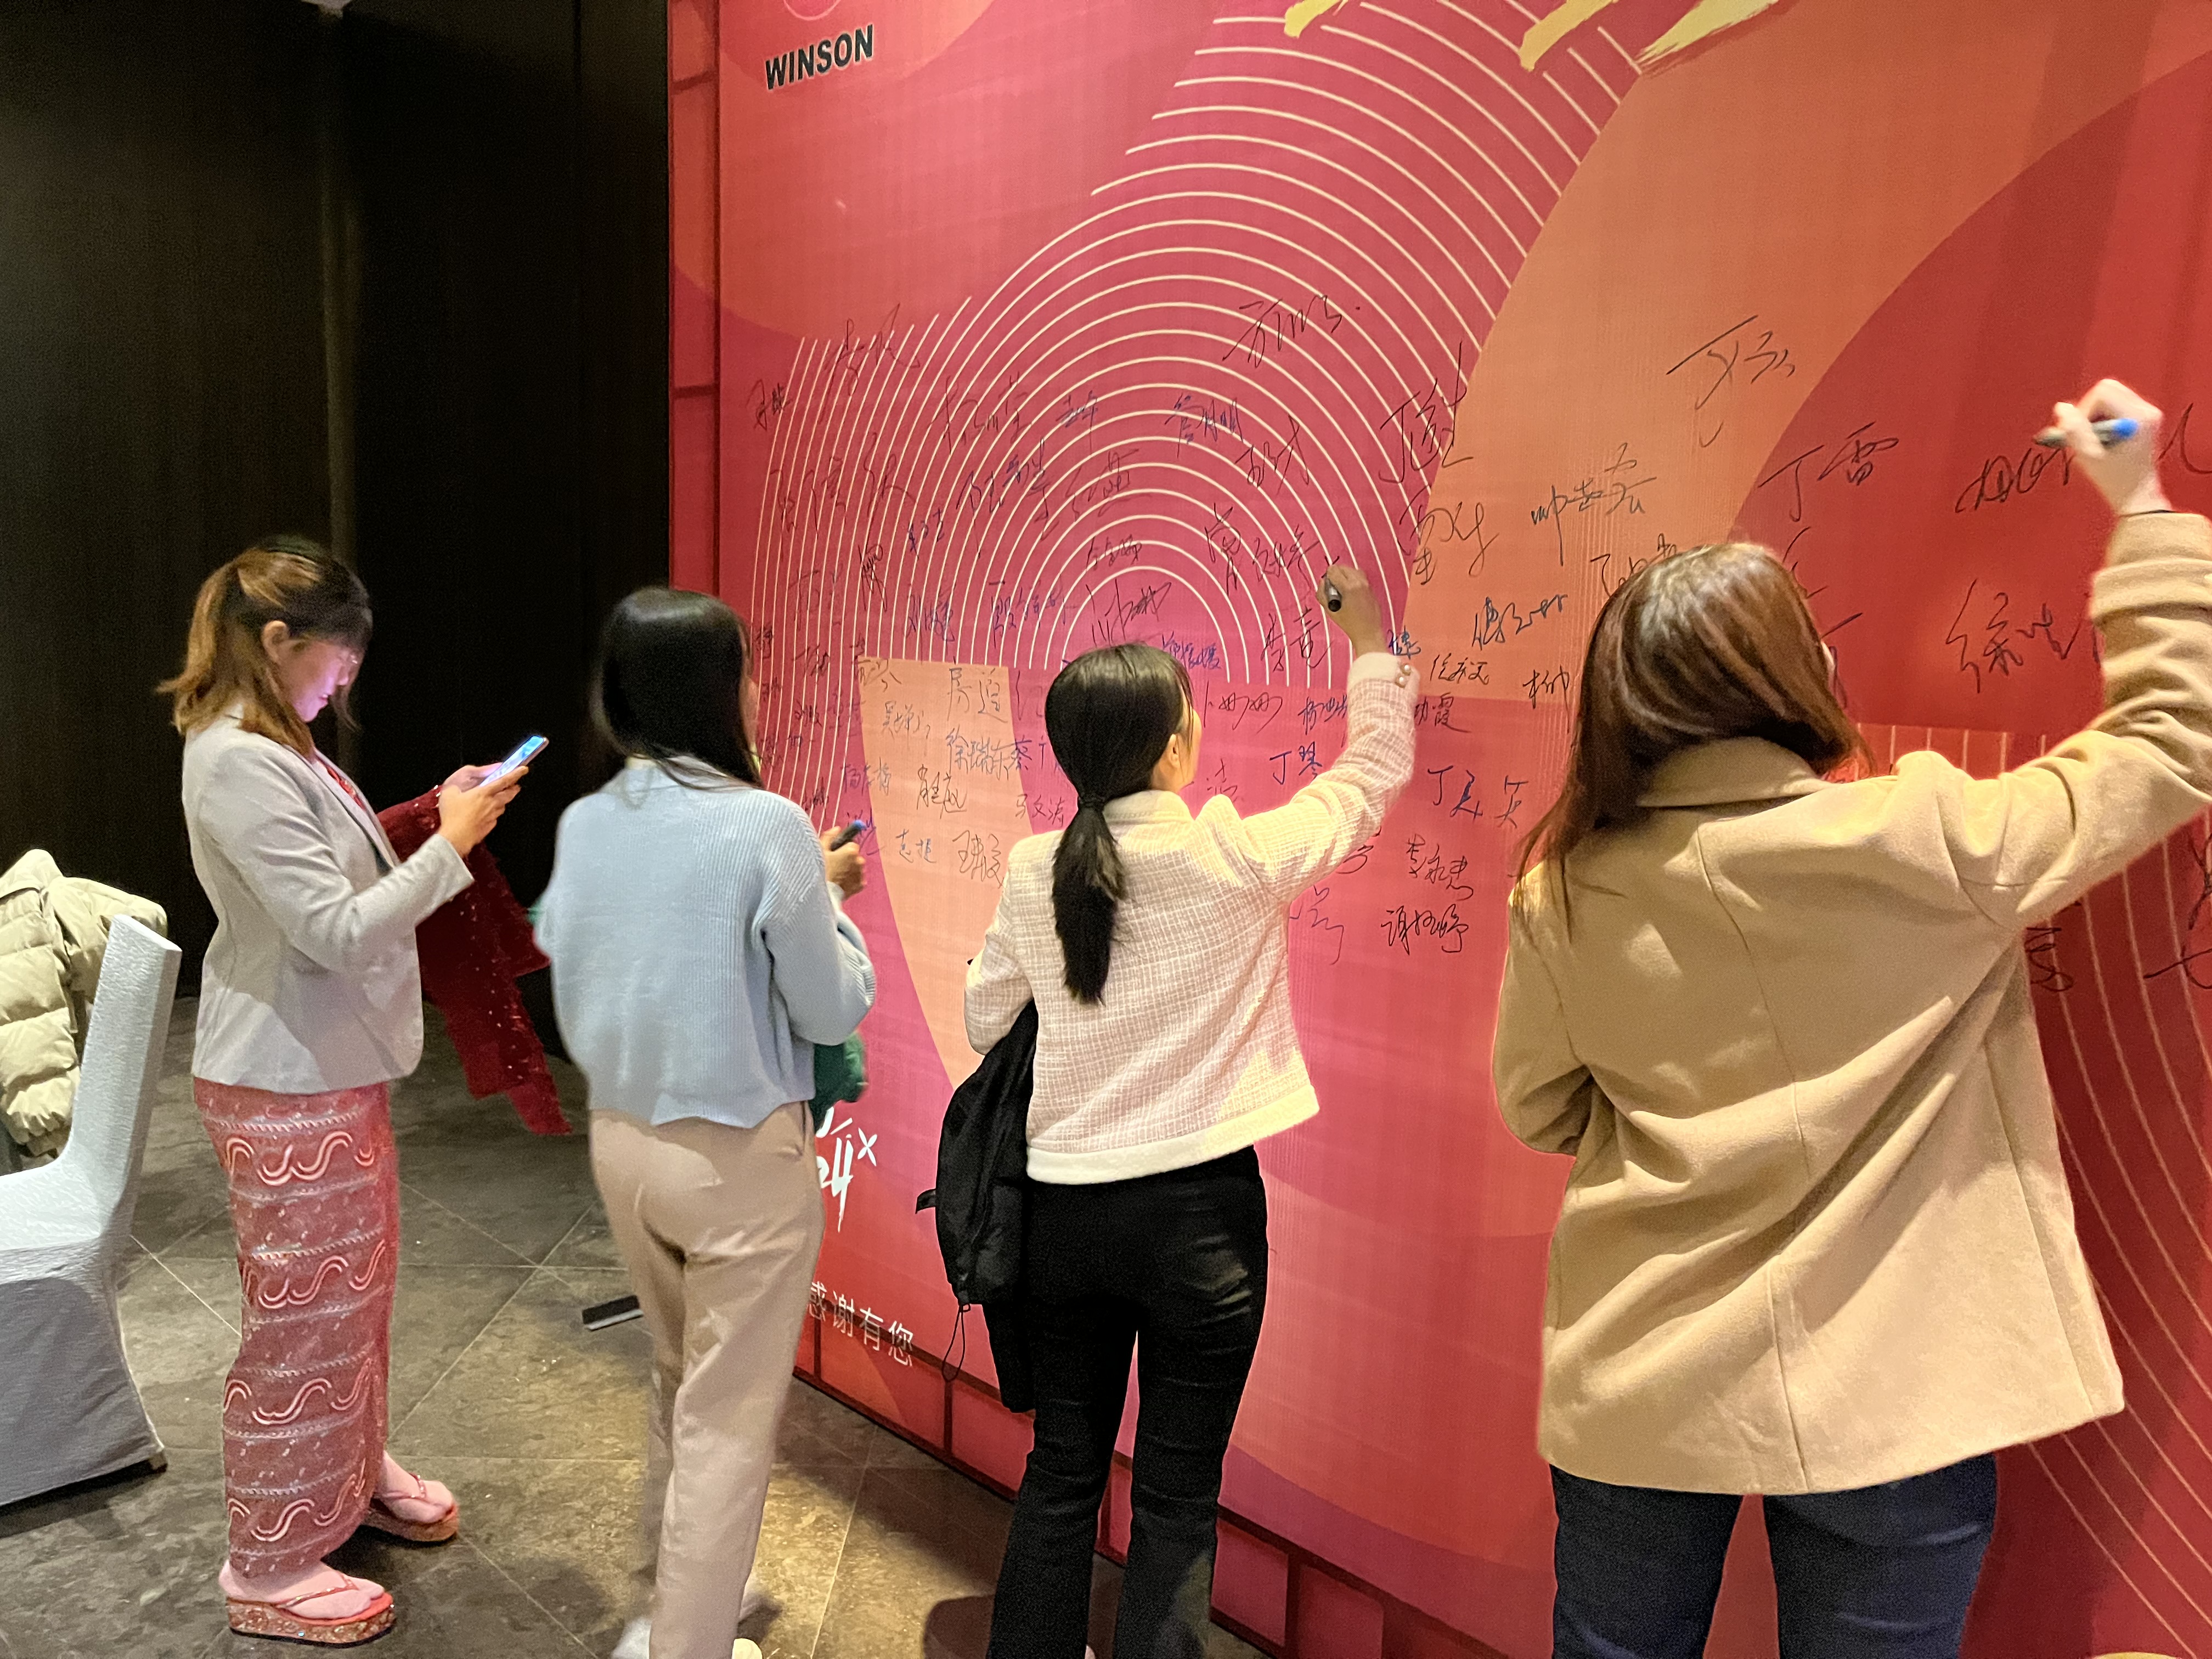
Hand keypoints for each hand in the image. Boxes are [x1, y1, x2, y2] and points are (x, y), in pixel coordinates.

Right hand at [437, 768, 523, 857]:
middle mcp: (491, 804)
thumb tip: (467, 779)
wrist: (455, 837)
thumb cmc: (452, 815)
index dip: (515, 774)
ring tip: (501, 797)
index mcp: (483, 793)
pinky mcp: (490, 826)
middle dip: (514, 788)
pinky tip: (488, 812)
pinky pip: (496, 816)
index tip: (523, 770)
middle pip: (509, 794)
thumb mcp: (450, 792)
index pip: (504, 780)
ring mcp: (492, 816)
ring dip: (504, 800)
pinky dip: (495, 812)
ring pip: (503, 805)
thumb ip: (458, 783)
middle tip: (515, 784)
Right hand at [821, 828, 864, 897]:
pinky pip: (856, 879)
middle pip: (854, 856)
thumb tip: (837, 829)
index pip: (851, 844)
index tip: (834, 853)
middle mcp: (859, 861)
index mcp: (851, 851)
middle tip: (833, 865)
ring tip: (835, 875)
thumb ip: (829, 837)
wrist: (821, 893)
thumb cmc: (819, 870)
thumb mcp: (820, 850)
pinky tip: (840, 882)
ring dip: (849, 869)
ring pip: (856, 868)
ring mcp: (861, 874)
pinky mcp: (860, 886)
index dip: (842, 848)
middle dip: (846, 859)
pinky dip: (850, 880)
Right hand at [1316, 563, 1388, 655]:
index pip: (1333, 570)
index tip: (1328, 586)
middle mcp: (1359, 582)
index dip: (1327, 577)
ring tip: (1343, 589)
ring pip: (1352, 570)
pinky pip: (1360, 576)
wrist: (1368, 632)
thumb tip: (1322, 581)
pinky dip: (1353, 579)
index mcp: (1348, 587)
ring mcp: (1366, 584)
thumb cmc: (1349, 624)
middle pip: (1342, 567)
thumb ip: (1321, 593)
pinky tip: (1351, 592)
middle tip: (1334, 588)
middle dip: (1336, 575)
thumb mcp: (1330, 610)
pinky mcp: (1371, 588)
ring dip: (1345, 576)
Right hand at [2052, 378, 2168, 516]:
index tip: (2080, 435)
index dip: (2084, 411)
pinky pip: (2115, 404)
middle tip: (2085, 434)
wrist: (2137, 495)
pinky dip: (2102, 418)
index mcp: (2137, 417)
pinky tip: (2102, 438)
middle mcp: (2146, 409)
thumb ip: (2073, 430)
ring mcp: (2147, 412)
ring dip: (2094, 415)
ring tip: (2095, 439)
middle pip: (2108, 389)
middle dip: (2089, 409)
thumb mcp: (2089, 457)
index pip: (2102, 393)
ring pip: (2110, 395)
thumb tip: (2061, 407)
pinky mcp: (2143, 417)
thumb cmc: (2114, 480)